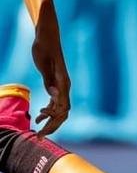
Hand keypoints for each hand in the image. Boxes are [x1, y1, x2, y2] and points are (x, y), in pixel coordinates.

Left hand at [31, 13, 70, 136]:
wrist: (47, 36)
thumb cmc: (43, 47)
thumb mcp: (43, 63)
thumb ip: (49, 79)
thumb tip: (54, 95)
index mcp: (63, 82)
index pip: (62, 108)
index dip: (53, 123)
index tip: (41, 132)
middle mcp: (65, 85)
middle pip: (63, 112)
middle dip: (52, 126)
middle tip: (38, 136)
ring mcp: (62, 85)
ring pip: (60, 109)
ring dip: (50, 120)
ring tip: (36, 127)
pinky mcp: (56, 83)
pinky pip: (56, 102)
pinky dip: (49, 110)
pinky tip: (39, 114)